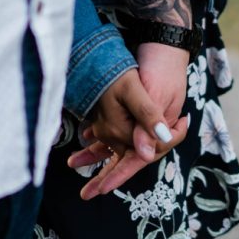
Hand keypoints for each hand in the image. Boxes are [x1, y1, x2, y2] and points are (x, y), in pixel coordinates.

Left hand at [69, 43, 189, 198]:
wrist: (164, 45)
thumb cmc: (160, 67)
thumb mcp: (154, 93)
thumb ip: (147, 122)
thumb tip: (143, 155)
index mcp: (160, 131)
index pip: (138, 159)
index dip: (119, 175)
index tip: (101, 190)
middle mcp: (152, 131)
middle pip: (126, 158)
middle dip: (105, 174)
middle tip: (85, 193)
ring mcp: (142, 122)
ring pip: (117, 145)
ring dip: (97, 154)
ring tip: (74, 162)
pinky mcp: (134, 112)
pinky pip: (116, 130)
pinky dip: (100, 136)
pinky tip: (85, 137)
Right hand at [71, 66, 177, 164]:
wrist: (95, 60)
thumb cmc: (114, 71)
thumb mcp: (134, 90)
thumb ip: (147, 116)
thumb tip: (159, 143)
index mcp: (117, 131)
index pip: (150, 148)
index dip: (169, 137)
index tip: (183, 121)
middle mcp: (108, 136)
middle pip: (143, 147)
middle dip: (161, 137)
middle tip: (178, 119)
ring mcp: (105, 132)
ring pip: (136, 143)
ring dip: (152, 134)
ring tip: (166, 115)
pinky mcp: (105, 126)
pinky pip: (127, 136)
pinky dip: (141, 130)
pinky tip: (151, 119)